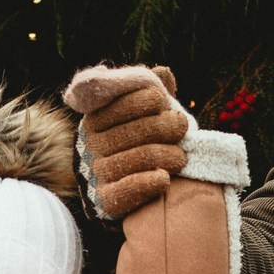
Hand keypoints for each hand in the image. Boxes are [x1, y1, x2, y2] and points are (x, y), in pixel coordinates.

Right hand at [65, 63, 187, 217]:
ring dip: (168, 156)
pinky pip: (129, 188)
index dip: (149, 100)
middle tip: (183, 129)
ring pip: (140, 158)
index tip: (166, 105)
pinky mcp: (104, 201)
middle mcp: (90, 146)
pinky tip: (165, 180)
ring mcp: (96, 173)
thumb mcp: (139, 119)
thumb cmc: (134, 148)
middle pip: (135, 130)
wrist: (121, 198)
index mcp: (95, 121)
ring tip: (181, 157)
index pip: (122, 103)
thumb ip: (150, 96)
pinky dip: (150, 182)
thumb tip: (162, 72)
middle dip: (165, 126)